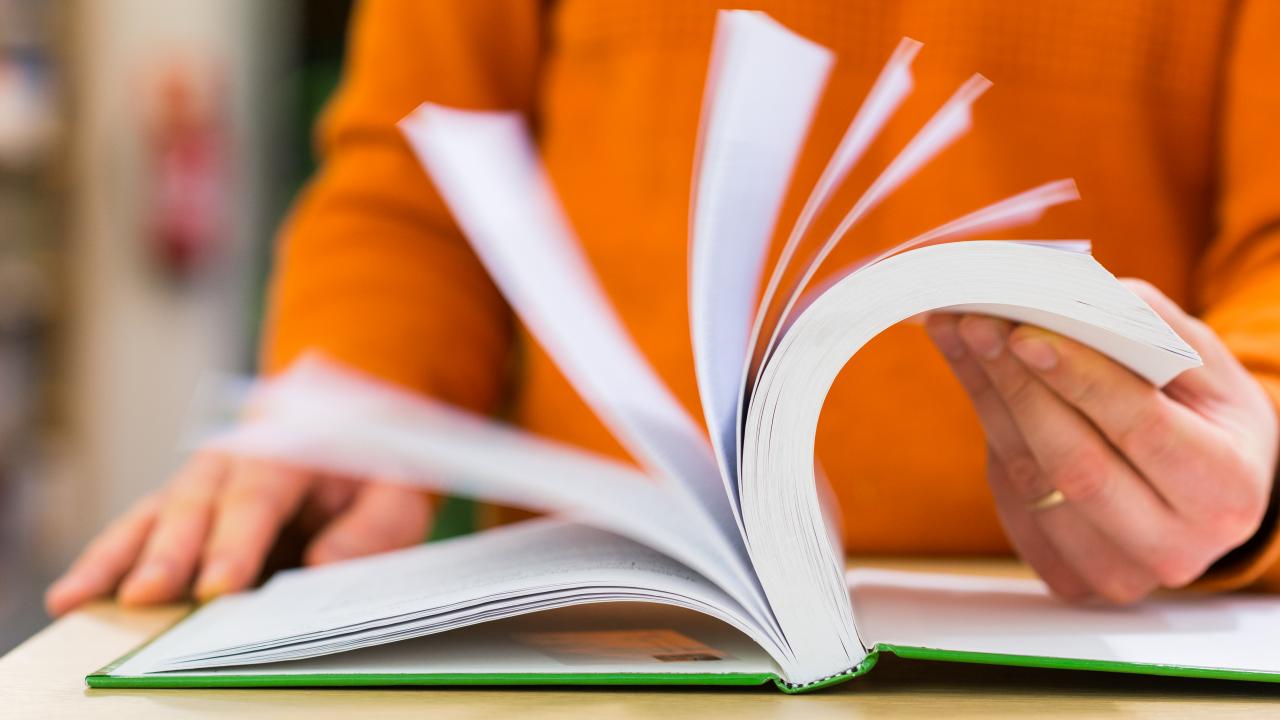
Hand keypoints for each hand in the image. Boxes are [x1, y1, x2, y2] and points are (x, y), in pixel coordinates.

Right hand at [45, 453, 432, 615]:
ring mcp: (204, 479)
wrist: (359, 428)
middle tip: (149, 595)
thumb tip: (324, 567)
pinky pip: (141, 528)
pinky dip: (109, 559)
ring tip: (80, 596)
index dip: (237, 540)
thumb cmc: (378, 467)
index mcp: (291, 445)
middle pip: (197, 503)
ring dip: (121, 558)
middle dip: (171, 553)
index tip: (220, 585)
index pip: (261, 495)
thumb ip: (372, 527)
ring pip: (156, 513)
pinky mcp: (186, 505)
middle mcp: (236, 456)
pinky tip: (75, 591)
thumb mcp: (400, 491)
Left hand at [925, 279, 1277, 602]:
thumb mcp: (1203, 364)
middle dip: (1019, 386)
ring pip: (1031, 482)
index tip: (1026, 332)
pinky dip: (989, 432)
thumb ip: (1147, 329)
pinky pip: (1012, 502)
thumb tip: (1069, 296)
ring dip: (989, 400)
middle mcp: (1175, 546)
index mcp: (1226, 490)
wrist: (1207, 490)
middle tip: (978, 324)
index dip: (1080, 378)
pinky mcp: (1067, 577)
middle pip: (1074, 463)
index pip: (1142, 430)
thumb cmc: (1205, 415)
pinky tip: (973, 376)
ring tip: (961, 336)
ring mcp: (1117, 572)